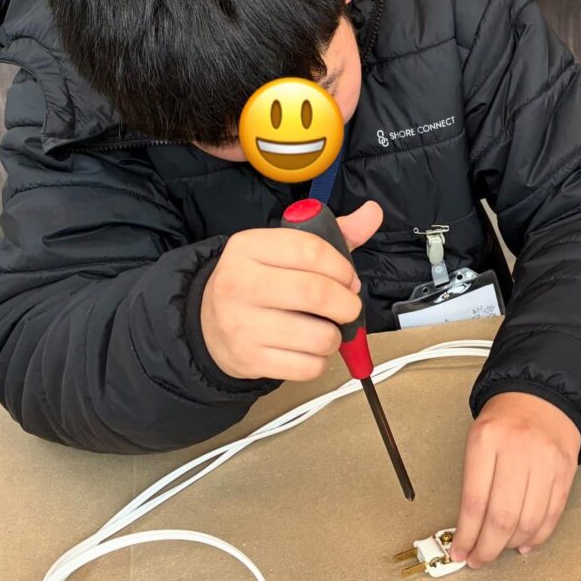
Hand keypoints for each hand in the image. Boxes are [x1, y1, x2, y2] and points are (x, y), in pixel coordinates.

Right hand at [200, 201, 382, 379]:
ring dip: (336, 336)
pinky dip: (320, 360)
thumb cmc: (259, 282)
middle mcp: (239, 283)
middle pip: (317, 293)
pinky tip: (309, 349)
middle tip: (348, 307)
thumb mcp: (285, 250)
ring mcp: (241, 324)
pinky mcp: (249, 360)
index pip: (311, 250)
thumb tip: (372, 213)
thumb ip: (333, 233)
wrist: (208, 324)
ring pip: (319, 335)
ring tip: (326, 328)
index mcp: (248, 247)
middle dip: (348, 304)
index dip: (342, 267)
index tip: (348, 278)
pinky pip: (308, 367)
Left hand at [450, 391, 580, 568]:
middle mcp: (518, 450)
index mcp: (486, 440)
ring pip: (529, 521)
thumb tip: (470, 531)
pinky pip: (552, 515)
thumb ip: (474, 482)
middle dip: (488, 548)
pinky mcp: (566, 471)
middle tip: (478, 560)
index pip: (474, 501)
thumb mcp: (478, 439)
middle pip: (502, 517)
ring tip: (499, 550)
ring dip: (511, 545)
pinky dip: (537, 536)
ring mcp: (546, 461)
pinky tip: (524, 543)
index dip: (466, 535)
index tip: (459, 552)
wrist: (543, 397)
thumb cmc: (505, 421)